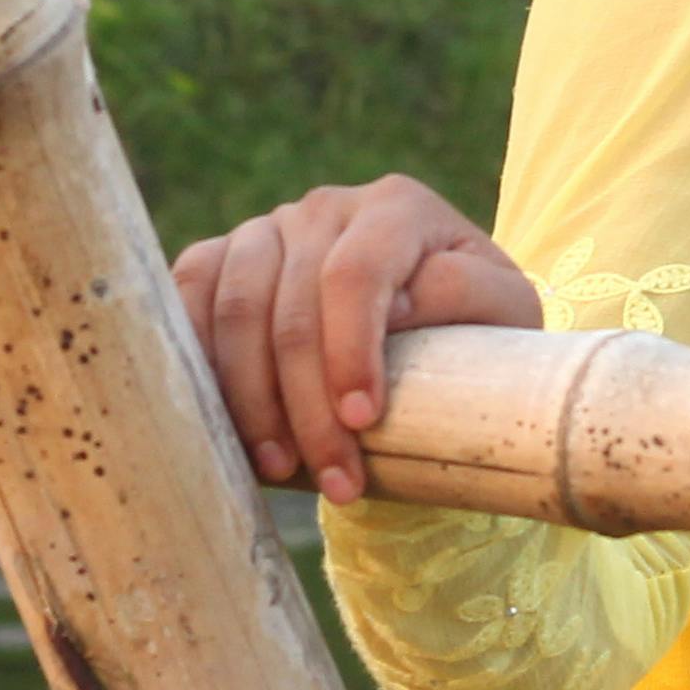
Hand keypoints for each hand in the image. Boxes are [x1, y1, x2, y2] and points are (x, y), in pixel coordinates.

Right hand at [171, 176, 545, 498]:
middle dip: (308, 406)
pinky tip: (224, 426)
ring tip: (280, 470)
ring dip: (251, 401)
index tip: (364, 422)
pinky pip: (186, 301)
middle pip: (293, 306)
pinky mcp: (218, 259)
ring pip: (234, 310)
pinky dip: (198, 365)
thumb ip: (470, 295)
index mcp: (397, 208)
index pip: (356, 274)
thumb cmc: (473, 328)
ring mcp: (264, 229)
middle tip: (335, 482)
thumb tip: (401, 305)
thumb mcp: (503, 314)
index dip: (350, 350)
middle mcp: (325, 208)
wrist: (427, 334)